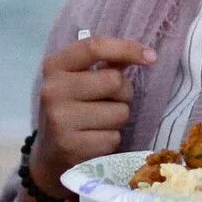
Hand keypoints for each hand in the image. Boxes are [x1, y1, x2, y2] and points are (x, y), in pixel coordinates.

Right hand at [33, 37, 154, 184]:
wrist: (49, 154)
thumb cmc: (72, 109)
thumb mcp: (80, 81)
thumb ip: (107, 64)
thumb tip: (145, 54)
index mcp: (55, 67)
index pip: (94, 47)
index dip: (127, 48)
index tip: (151, 57)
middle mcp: (53, 90)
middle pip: (114, 81)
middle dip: (123, 93)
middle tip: (110, 102)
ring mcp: (60, 119)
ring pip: (120, 112)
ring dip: (118, 119)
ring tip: (99, 123)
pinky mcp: (71, 146)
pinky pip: (114, 138)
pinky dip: (111, 140)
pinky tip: (94, 140)